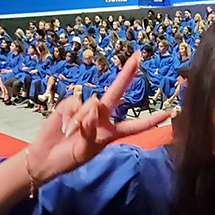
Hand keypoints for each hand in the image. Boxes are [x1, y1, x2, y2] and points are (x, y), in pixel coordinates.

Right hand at [26, 53, 169, 183]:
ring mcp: (86, 109)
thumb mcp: (83, 151)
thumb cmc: (68, 159)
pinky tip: (63, 124)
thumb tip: (93, 108)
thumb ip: (91, 131)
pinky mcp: (70, 104)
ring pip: (92, 104)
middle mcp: (101, 117)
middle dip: (128, 74)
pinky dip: (69, 114)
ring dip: (81, 119)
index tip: (170, 112)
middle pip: (117, 93)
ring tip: (70, 133)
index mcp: (111, 132)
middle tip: (139, 55)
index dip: (151, 120)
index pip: (135, 125)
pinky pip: (75, 102)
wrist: (44, 157)